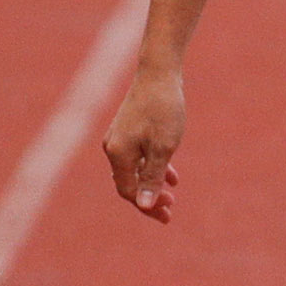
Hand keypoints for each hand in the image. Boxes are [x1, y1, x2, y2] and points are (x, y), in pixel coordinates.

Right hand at [103, 71, 183, 222]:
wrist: (159, 72)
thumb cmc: (163, 109)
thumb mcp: (163, 147)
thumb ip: (152, 177)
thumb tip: (145, 206)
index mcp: (118, 154)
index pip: (129, 191)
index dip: (147, 206)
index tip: (168, 213)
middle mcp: (113, 148)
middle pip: (129, 183)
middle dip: (149, 199)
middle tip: (170, 211)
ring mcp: (120, 138)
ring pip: (134, 171)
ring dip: (151, 185)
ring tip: (171, 197)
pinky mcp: (129, 130)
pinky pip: (138, 157)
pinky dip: (153, 168)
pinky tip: (172, 176)